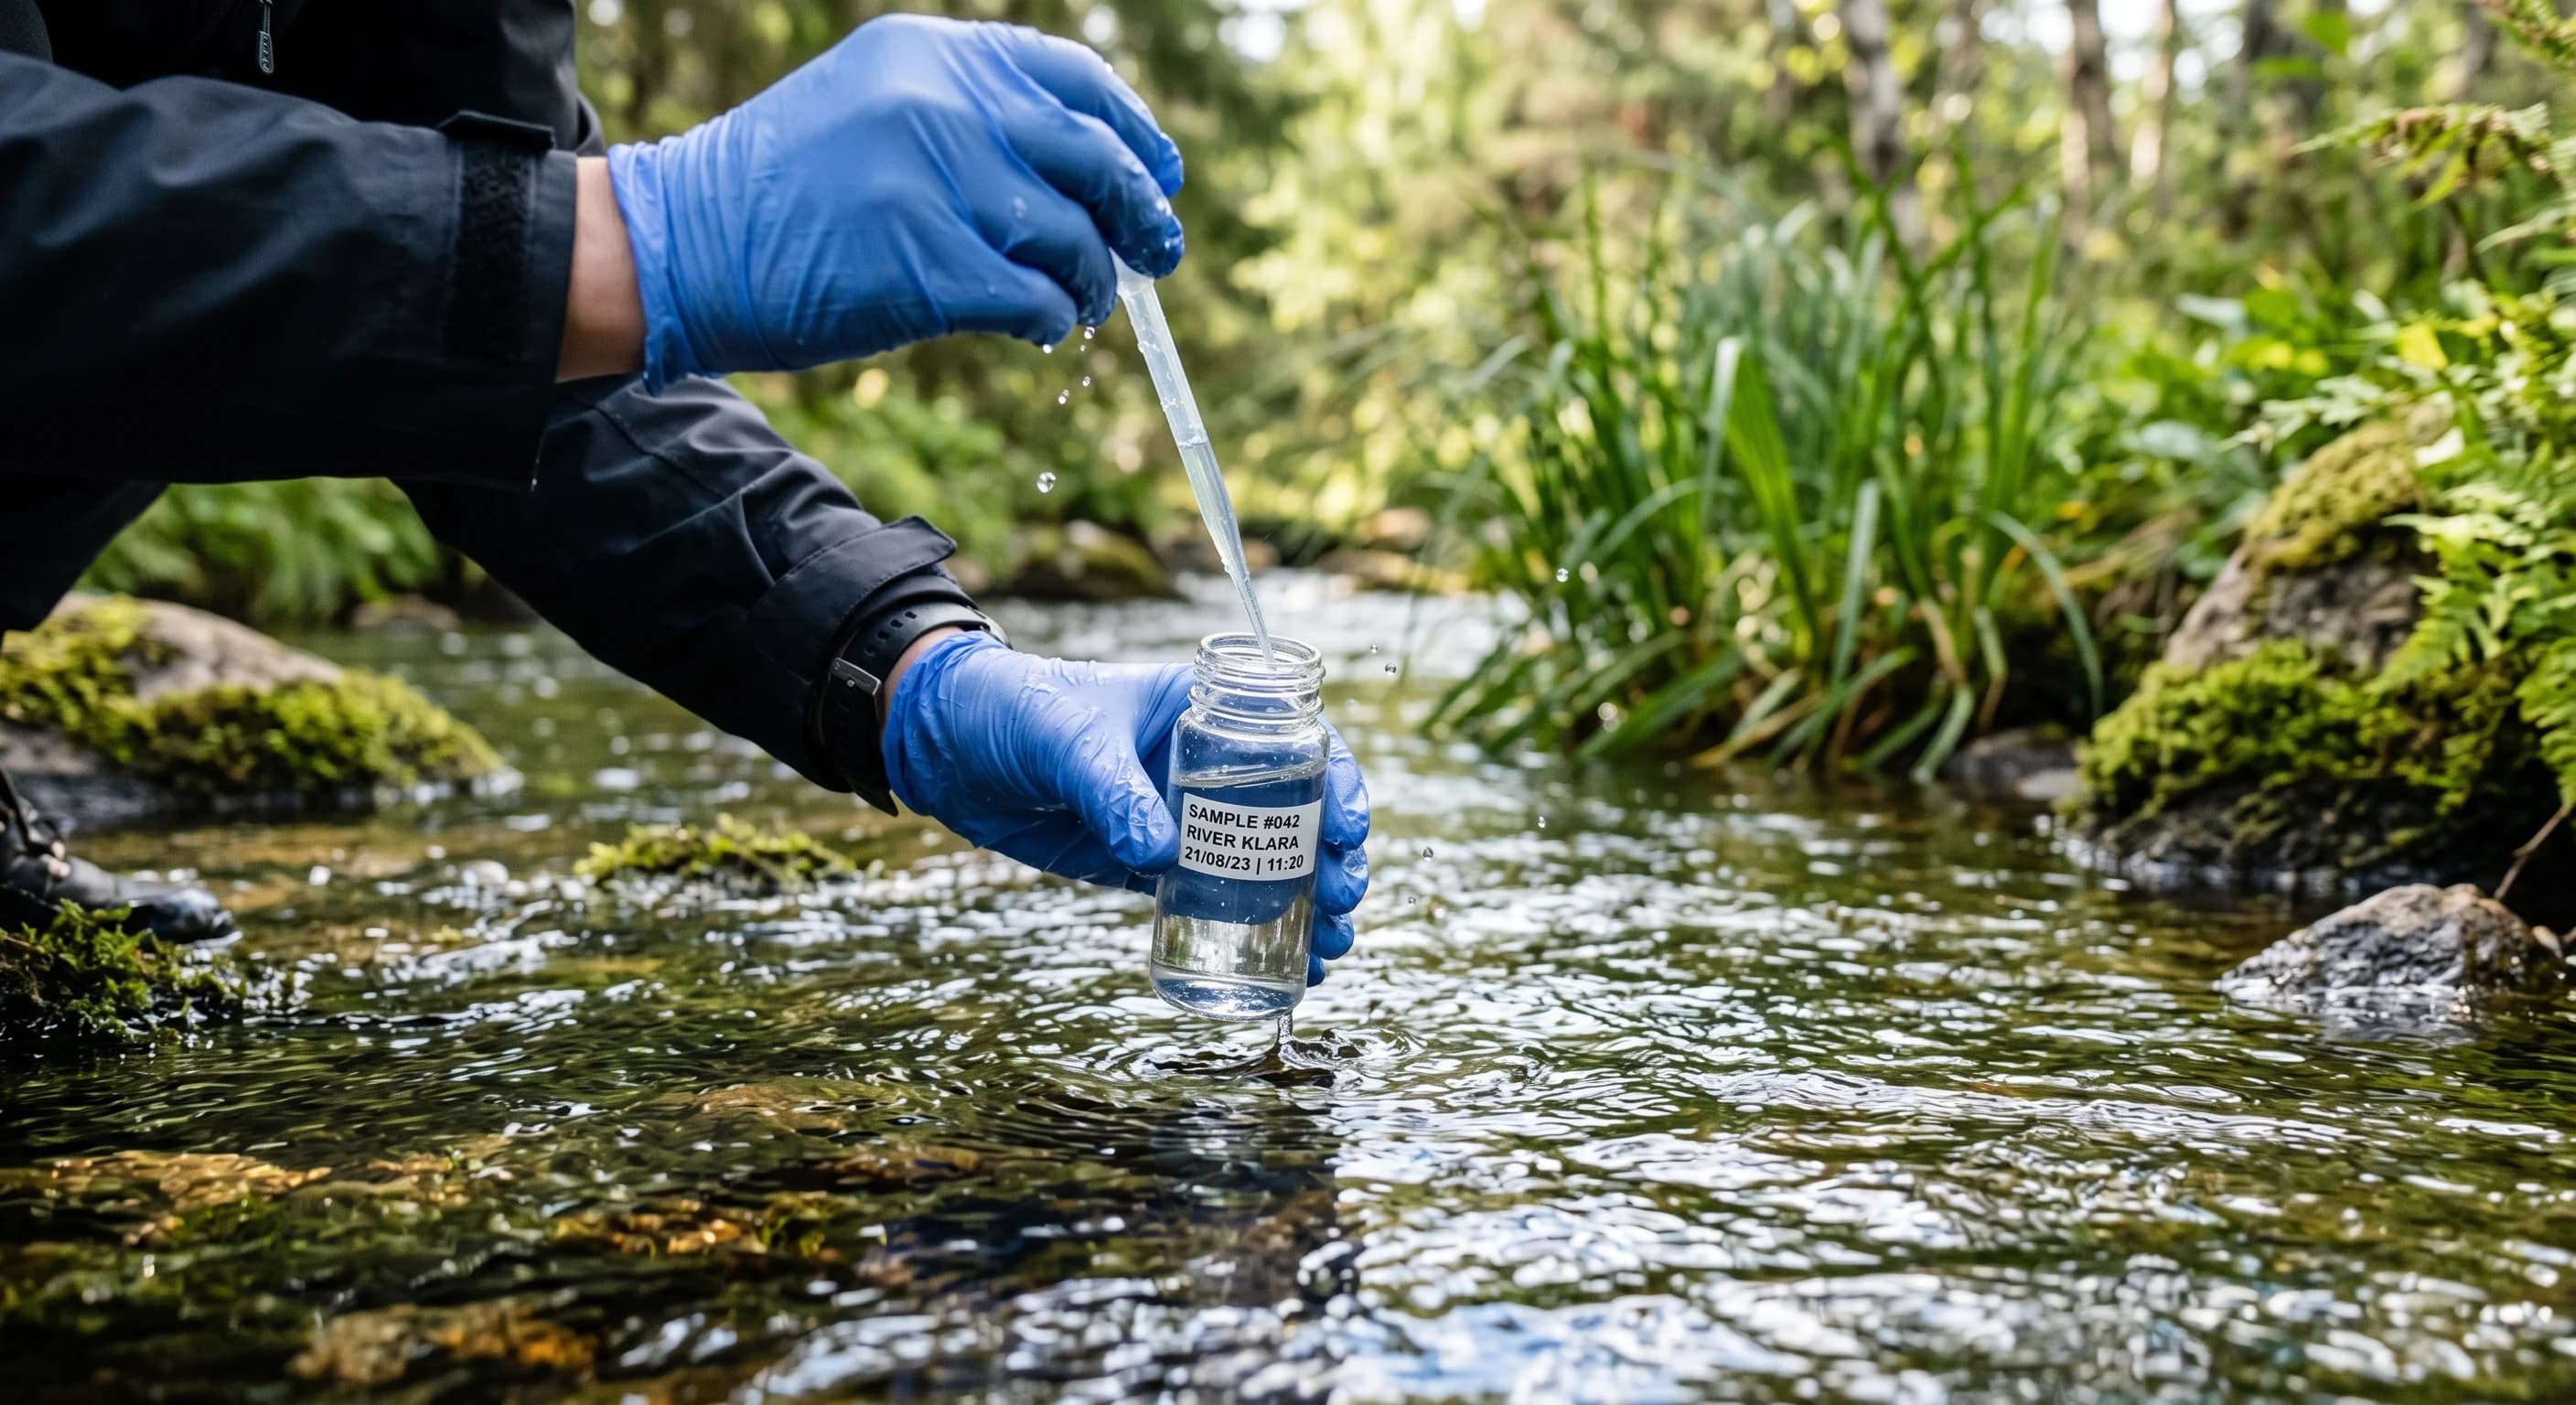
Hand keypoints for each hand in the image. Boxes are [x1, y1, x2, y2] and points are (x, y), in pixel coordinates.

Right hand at [606, 15, 1184, 388]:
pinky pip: (1037, 297)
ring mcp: (938, 185)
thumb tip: (1084, 169)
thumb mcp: (874, 105)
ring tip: (1082, 302)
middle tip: (1156, 253)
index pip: (1075, 79)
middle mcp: (943, 106)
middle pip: (1093, 158)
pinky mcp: (931, 268)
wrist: (682, 245)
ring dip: (1094, 280)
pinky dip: (1053, 319)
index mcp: (935, 56)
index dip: (1133, 131)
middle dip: (1141, 213)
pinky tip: (1041, 326)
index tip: (1159, 173)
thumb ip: (969, 116)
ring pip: (1074, 237)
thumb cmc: (782, 190)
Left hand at [880, 634, 1370, 983]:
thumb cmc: (1011, 708)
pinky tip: (1289, 967)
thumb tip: (1158, 854)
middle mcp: (1206, 765)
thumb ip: (1111, 791)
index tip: (1346, 825)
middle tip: (1343, 897)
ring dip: (1309, 903)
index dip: (1337, 778)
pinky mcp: (1147, 863)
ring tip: (1332, 944)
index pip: (1295, 737)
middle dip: (1333, 856)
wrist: (943, 744)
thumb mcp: (1066, 737)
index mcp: (1202, 710)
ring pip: (1267, 862)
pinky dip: (1254, 930)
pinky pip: (1213, 897)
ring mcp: (1179, 817)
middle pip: (1298, 809)